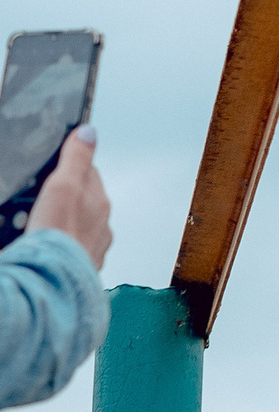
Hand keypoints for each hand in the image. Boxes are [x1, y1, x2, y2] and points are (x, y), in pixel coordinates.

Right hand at [30, 126, 111, 269]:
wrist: (54, 280)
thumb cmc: (59, 235)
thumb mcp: (63, 186)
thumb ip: (76, 159)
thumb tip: (89, 131)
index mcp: (100, 203)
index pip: (88, 173)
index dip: (70, 166)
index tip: (57, 163)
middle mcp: (102, 226)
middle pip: (85, 200)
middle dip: (68, 194)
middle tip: (44, 191)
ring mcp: (92, 247)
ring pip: (79, 225)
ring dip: (64, 219)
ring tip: (42, 218)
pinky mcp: (79, 265)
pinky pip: (70, 247)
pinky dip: (61, 241)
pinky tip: (46, 243)